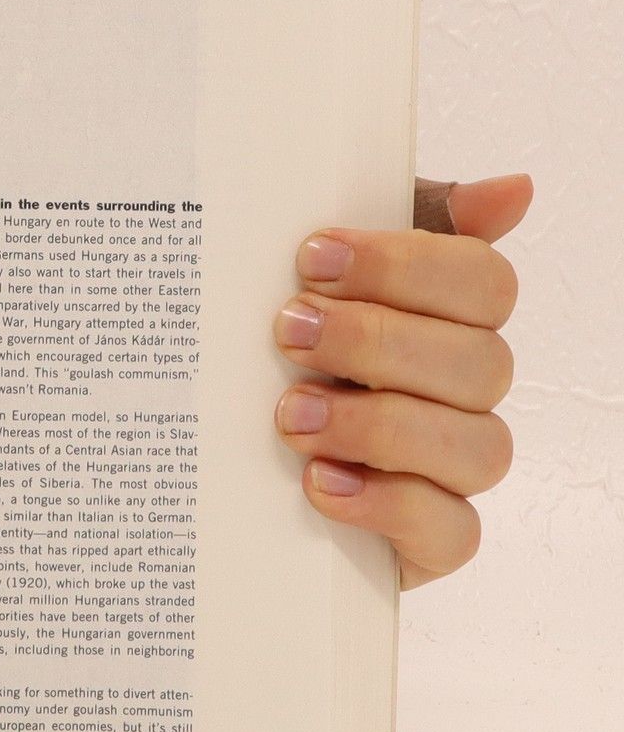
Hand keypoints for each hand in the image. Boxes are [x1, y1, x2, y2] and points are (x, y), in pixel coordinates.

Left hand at [272, 173, 530, 587]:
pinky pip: (452, 532)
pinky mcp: (429, 540)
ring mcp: (451, 469)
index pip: (483, 282)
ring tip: (290, 415)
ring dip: (380, 425)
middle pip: (480, 362)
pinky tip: (321, 483)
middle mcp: (462, 392)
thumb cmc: (275, 353)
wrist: (218, 466)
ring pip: (478, 447)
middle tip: (287, 333)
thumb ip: (402, 220)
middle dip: (376, 342)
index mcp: (445, 318)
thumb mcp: (315, 278)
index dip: (406, 265)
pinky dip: (388, 506)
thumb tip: (514, 190)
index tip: (311, 257)